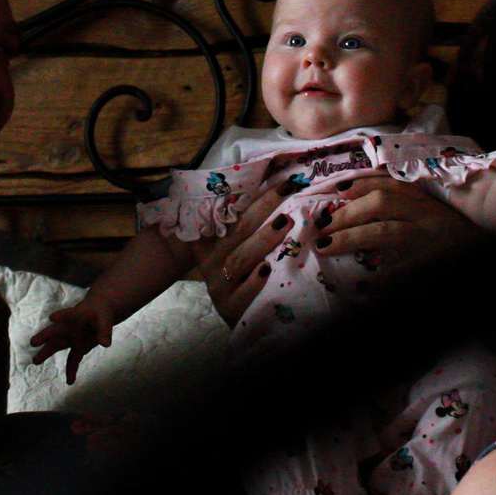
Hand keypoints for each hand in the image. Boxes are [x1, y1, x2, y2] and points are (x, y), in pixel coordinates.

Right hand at [28, 295, 114, 382]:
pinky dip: (72, 370)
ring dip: (46, 353)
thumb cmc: (101, 311)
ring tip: (35, 361)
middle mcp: (70, 327)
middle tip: (33, 342)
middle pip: (55, 331)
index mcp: (77, 315)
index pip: (69, 314)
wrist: (101, 312)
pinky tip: (70, 382)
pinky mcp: (79, 347)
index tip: (52, 317)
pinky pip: (73, 360)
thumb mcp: (106, 319)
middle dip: (44, 336)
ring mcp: (73, 338)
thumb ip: (105, 331)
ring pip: (57, 346)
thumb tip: (105, 344)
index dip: (62, 316)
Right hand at [195, 181, 293, 324]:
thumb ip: (242, 221)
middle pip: (237, 230)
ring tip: (285, 223)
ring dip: (263, 240)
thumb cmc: (238, 274)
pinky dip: (253, 282)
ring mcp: (219, 284)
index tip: (267, 176)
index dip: (243, 194)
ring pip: (240, 259)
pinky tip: (267, 269)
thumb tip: (271, 178)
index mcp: (209, 241)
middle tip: (286, 189)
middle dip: (263, 207)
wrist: (237, 317)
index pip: (224, 212)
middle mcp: (211, 260)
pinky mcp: (229, 307)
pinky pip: (241, 294)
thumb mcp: (233, 247)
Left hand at [315, 176, 481, 271]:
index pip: (389, 185)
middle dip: (348, 213)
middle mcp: (429, 216)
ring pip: (388, 231)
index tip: (336, 191)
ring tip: (326, 247)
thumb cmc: (459, 242)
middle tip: (322, 226)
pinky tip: (363, 286)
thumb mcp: (434, 218)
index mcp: (426, 203)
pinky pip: (406, 273)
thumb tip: (356, 204)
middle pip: (383, 204)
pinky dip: (383, 280)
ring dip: (353, 237)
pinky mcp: (438, 268)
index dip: (360, 185)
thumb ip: (405, 209)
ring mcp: (434, 242)